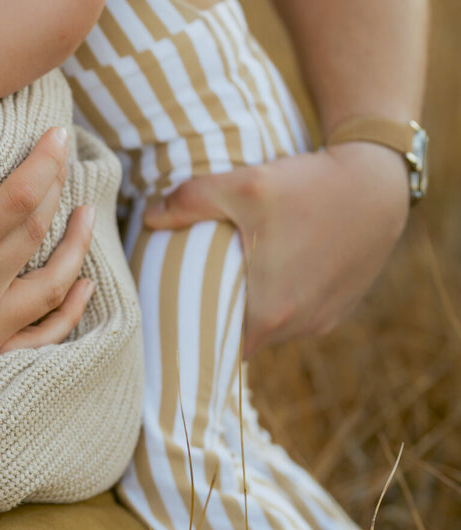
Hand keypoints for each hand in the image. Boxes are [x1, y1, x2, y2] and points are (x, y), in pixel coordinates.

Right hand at [0, 128, 94, 399]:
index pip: (18, 197)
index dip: (45, 162)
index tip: (57, 136)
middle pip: (37, 230)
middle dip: (58, 186)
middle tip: (64, 160)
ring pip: (53, 282)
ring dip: (77, 243)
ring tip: (86, 212)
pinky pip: (41, 337)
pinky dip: (70, 309)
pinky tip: (85, 286)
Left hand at [143, 143, 408, 356]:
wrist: (380, 184)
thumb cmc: (310, 186)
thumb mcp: (245, 183)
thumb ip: (190, 200)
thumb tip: (148, 217)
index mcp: (269, 312)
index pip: (216, 345)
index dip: (192, 336)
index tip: (170, 319)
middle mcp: (297, 326)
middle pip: (242, 338)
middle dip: (217, 319)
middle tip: (190, 293)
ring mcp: (321, 320)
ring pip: (270, 328)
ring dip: (251, 310)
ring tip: (228, 281)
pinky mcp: (339, 309)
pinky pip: (297, 315)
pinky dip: (280, 300)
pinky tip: (268, 273)